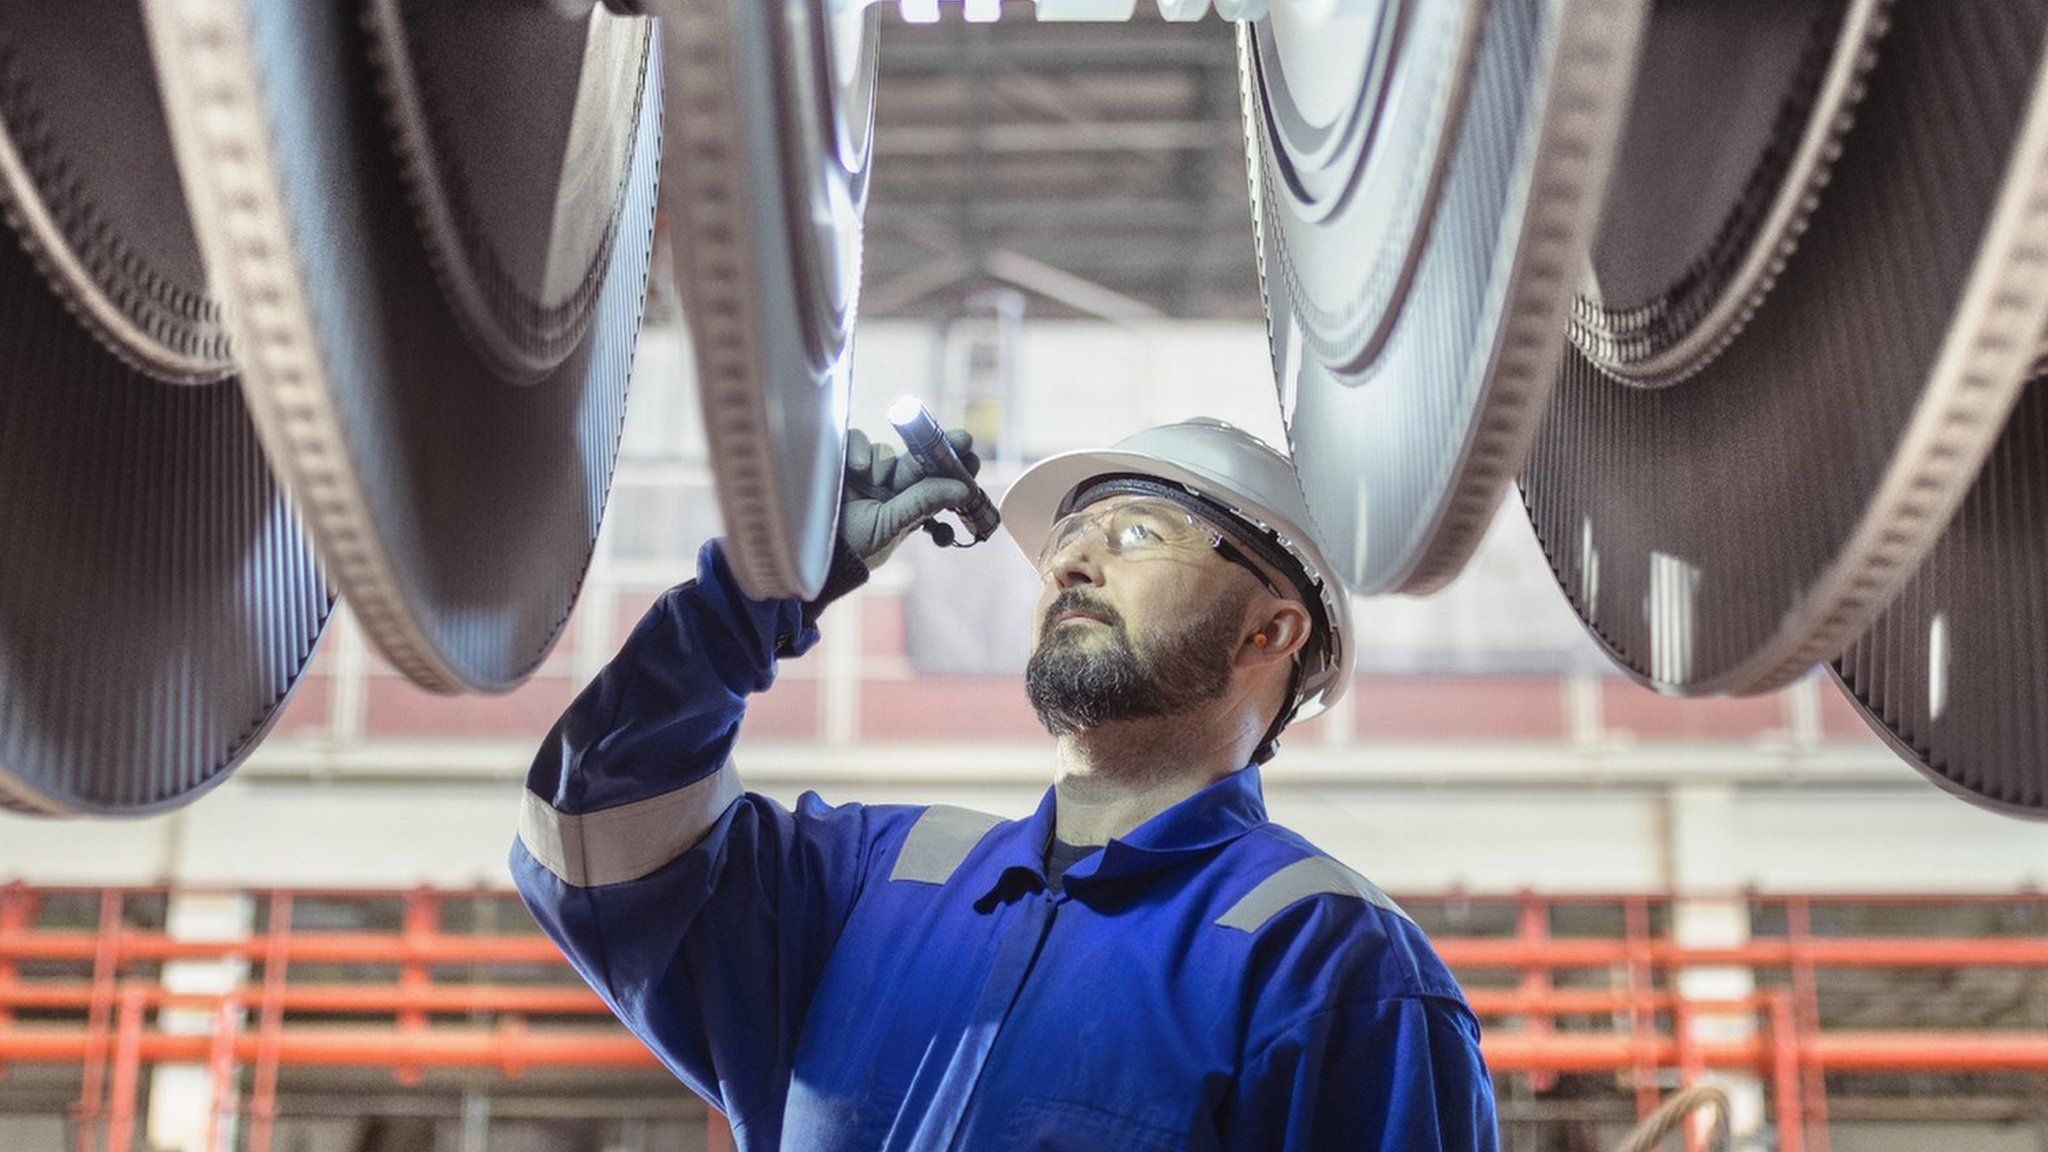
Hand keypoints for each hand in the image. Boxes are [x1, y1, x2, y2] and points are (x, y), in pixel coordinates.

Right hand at [837, 427, 980, 565]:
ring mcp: (866, 474)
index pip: (935, 481)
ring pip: (888, 451)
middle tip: (964, 439)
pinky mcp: (841, 462)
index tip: (973, 458)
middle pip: (919, 460)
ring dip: (883, 462)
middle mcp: (889, 487)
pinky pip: (858, 441)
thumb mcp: (892, 526)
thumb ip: (923, 502)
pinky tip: (857, 467)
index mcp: (906, 506)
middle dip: (940, 449)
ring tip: (869, 475)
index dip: (954, 468)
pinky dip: (859, 448)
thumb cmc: (854, 549)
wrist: (812, 554)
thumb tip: (964, 488)